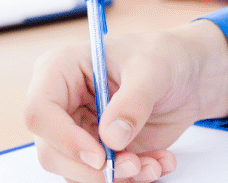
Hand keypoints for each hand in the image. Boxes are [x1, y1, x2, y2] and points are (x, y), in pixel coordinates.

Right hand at [24, 21, 227, 182]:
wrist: (187, 77)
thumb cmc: (163, 57)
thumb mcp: (152, 71)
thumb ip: (132, 102)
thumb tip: (111, 138)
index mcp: (60, 69)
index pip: (39, 111)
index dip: (64, 139)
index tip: (100, 156)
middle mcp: (62, 103)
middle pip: (51, 151)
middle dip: (93, 169)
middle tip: (134, 165)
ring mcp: (78, 130)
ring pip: (75, 171)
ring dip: (116, 178)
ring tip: (153, 164)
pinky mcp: (97, 151)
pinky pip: (100, 177)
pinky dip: (129, 179)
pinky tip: (156, 162)